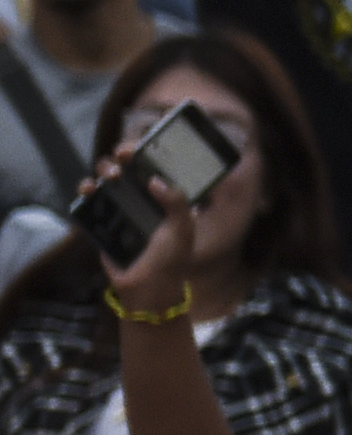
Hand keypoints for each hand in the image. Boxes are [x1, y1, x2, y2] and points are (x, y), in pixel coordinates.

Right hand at [80, 147, 198, 297]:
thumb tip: (155, 180)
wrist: (147, 288)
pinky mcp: (101, 219)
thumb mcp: (183, 230)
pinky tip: (88, 189)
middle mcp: (141, 197)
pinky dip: (85, 189)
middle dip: (122, 155)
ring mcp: (119, 207)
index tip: (142, 146)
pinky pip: (89, 199)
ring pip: (104, 177)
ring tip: (111, 177)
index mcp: (164, 197)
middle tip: (124, 157)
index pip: (154, 166)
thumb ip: (176, 203)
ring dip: (103, 169)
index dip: (147, 152)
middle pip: (126, 166)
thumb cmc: (170, 260)